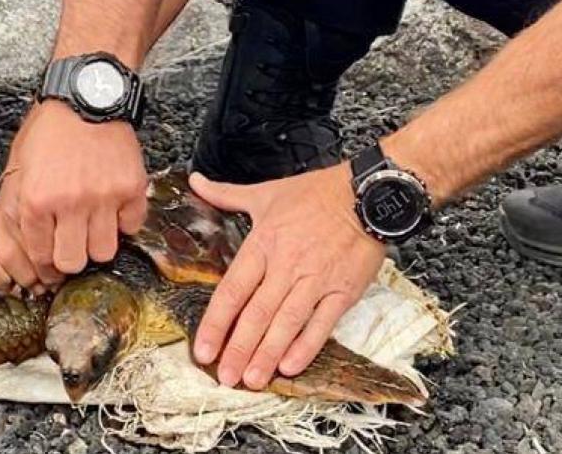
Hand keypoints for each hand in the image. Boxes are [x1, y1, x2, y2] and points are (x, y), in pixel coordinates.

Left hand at [0, 100, 147, 282]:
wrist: (85, 95)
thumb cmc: (49, 128)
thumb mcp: (18, 165)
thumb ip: (13, 205)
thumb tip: (15, 243)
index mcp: (37, 199)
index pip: (41, 257)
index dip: (44, 268)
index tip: (48, 268)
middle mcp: (71, 203)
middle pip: (73, 263)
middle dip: (69, 260)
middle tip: (69, 247)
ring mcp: (104, 197)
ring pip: (104, 251)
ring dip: (96, 244)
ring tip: (91, 227)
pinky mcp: (131, 189)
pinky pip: (131, 227)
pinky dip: (123, 223)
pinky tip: (111, 209)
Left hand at [189, 165, 386, 389]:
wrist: (367, 194)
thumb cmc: (315, 194)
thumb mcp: (265, 192)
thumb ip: (225, 194)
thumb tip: (194, 181)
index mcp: (263, 244)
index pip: (232, 291)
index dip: (216, 323)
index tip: (203, 349)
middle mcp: (286, 267)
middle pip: (256, 314)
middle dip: (238, 349)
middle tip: (225, 377)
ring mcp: (315, 281)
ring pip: (285, 324)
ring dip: (267, 355)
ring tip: (252, 380)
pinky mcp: (342, 292)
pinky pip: (321, 324)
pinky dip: (306, 346)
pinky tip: (290, 366)